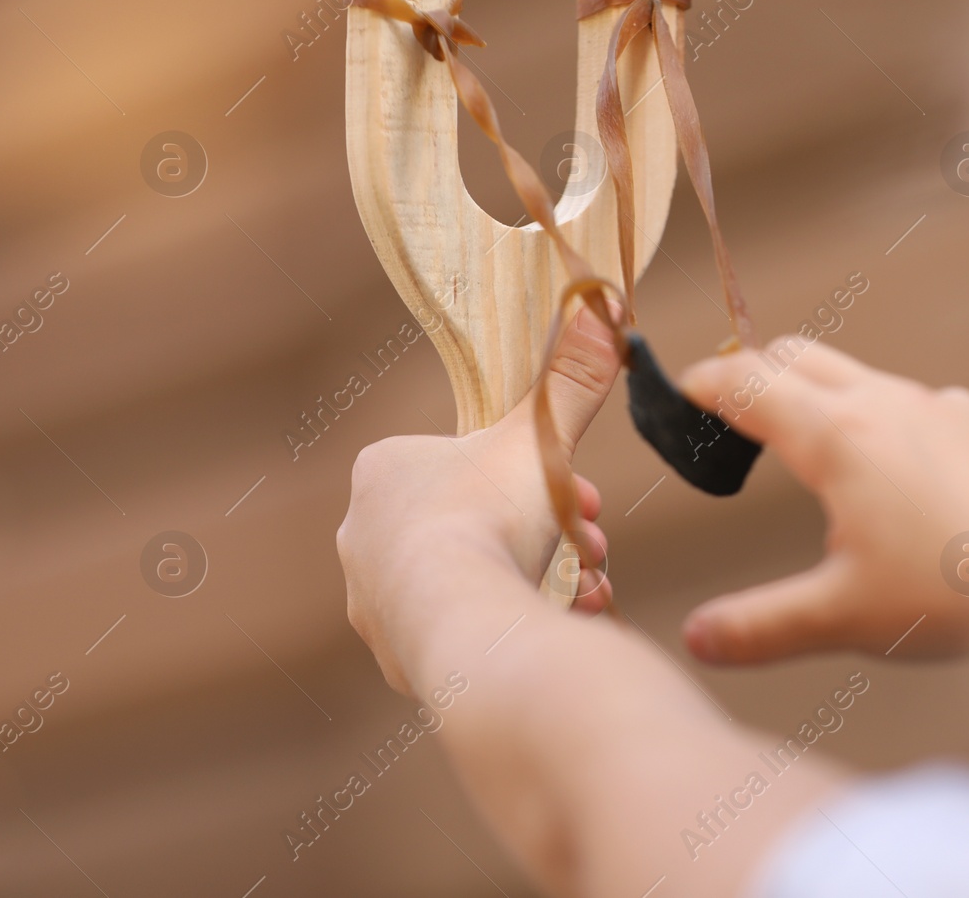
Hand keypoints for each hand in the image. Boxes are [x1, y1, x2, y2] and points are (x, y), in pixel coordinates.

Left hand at [336, 306, 619, 695]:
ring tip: (587, 587)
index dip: (538, 477)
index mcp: (385, 471)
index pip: (469, 464)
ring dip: (542, 578)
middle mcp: (363, 536)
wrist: (463, 623)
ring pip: (477, 581)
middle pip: (480, 524)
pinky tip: (556, 623)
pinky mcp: (396, 658)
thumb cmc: (490, 517)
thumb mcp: (543, 436)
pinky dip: (514, 625)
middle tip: (591, 542)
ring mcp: (375, 603)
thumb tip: (604, 310)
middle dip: (548, 532)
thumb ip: (572, 379)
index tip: (585, 495)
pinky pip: (468, 634)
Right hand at [678, 337, 968, 662]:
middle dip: (748, 375)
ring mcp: (937, 404)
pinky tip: (895, 478)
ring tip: (803, 450)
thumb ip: (762, 627)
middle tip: (725, 419)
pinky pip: (908, 401)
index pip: (744, 383)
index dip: (699, 385)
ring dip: (812, 393)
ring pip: (853, 373)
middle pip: (791, 355)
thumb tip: (696, 638)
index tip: (675, 397)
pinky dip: (874, 417)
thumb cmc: (963, 590)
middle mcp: (883, 402)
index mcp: (837, 436)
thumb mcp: (847, 618)